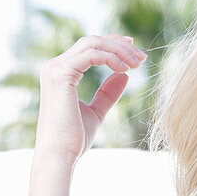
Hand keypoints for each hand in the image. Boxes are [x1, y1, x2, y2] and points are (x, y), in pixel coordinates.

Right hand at [34, 33, 146, 167]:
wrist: (60, 154)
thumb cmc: (74, 139)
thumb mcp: (96, 112)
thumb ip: (108, 93)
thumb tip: (124, 75)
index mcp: (60, 73)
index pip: (88, 48)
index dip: (113, 45)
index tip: (134, 52)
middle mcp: (54, 66)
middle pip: (91, 41)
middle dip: (119, 45)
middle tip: (142, 57)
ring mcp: (55, 68)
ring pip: (92, 43)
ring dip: (119, 50)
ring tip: (138, 63)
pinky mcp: (60, 74)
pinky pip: (91, 54)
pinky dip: (111, 58)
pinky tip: (125, 69)